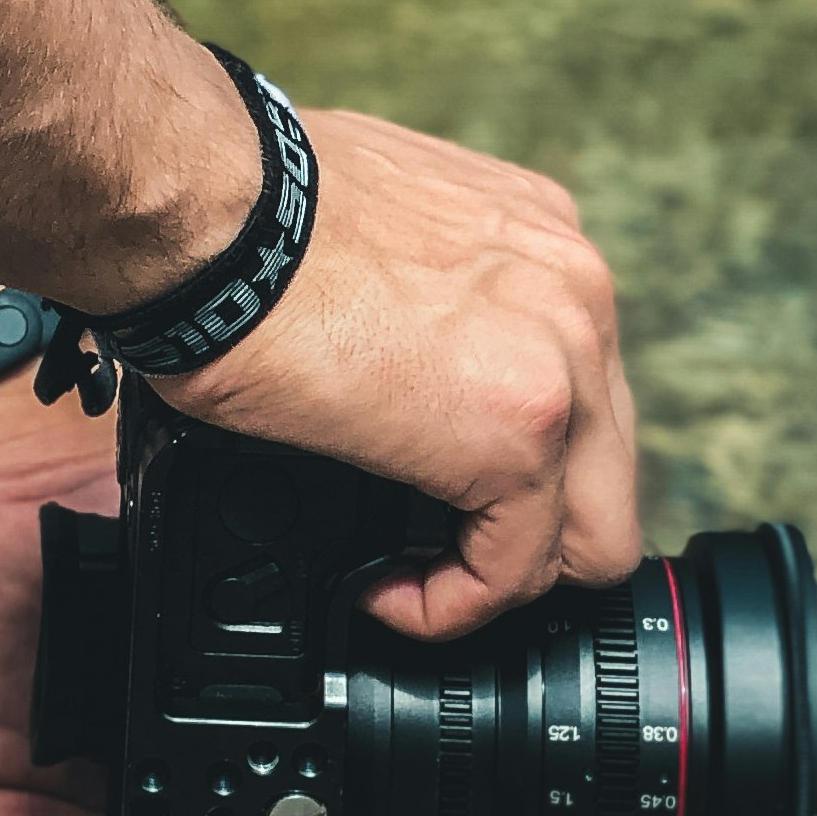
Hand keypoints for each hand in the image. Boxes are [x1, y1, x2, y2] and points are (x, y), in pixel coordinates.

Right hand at [163, 107, 641, 637]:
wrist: (210, 212)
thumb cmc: (249, 211)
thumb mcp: (382, 233)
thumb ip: (431, 295)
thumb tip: (400, 359)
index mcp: (541, 238)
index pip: (581, 387)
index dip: (513, 456)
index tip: (438, 484)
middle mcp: (577, 290)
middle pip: (606, 466)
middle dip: (527, 525)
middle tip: (437, 545)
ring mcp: (563, 361)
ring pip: (589, 533)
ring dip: (495, 568)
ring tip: (408, 573)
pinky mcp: (518, 434)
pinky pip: (515, 569)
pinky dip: (450, 604)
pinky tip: (383, 590)